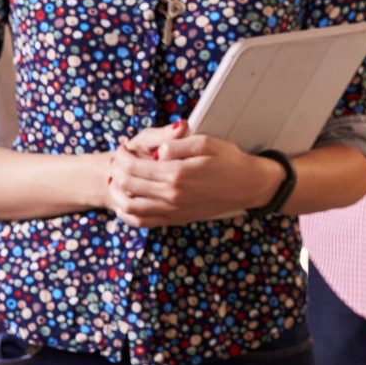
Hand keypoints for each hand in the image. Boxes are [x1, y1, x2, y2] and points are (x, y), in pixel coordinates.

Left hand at [105, 124, 278, 226]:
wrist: (249, 186)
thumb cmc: (230, 160)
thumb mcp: (207, 142)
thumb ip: (178, 145)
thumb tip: (157, 150)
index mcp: (177, 173)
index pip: (135, 165)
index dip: (123, 155)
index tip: (123, 147)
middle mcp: (172, 195)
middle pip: (128, 185)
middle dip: (117, 170)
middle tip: (117, 160)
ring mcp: (173, 210)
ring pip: (130, 206)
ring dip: (117, 193)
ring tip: (118, 180)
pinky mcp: (176, 219)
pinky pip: (144, 222)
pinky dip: (128, 214)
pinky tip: (124, 204)